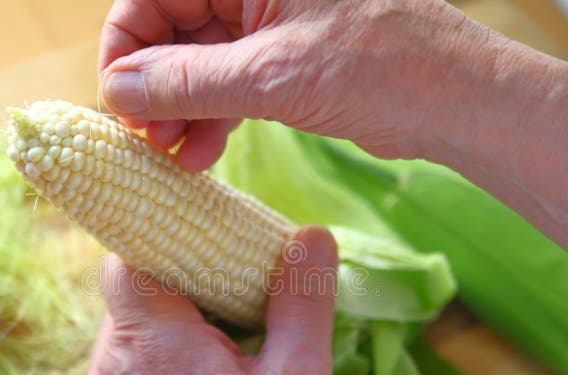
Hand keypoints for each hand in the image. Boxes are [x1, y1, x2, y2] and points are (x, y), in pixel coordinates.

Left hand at [83, 226, 337, 374]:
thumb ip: (302, 300)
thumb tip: (311, 235)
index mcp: (152, 344)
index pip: (125, 260)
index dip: (156, 242)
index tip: (196, 246)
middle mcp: (109, 371)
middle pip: (127, 299)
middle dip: (173, 288)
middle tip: (225, 299)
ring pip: (123, 339)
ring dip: (163, 332)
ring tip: (217, 350)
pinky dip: (151, 369)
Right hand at [97, 0, 490, 169]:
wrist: (450, 100)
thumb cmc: (377, 67)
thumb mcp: (271, 75)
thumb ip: (188, 80)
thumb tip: (119, 91)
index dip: (127, 46)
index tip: (117, 99)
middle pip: (171, 30)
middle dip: (154, 86)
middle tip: (144, 138)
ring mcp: (268, 25)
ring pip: (197, 63)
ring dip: (179, 110)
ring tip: (169, 155)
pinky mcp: (282, 62)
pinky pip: (227, 86)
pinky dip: (210, 119)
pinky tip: (198, 155)